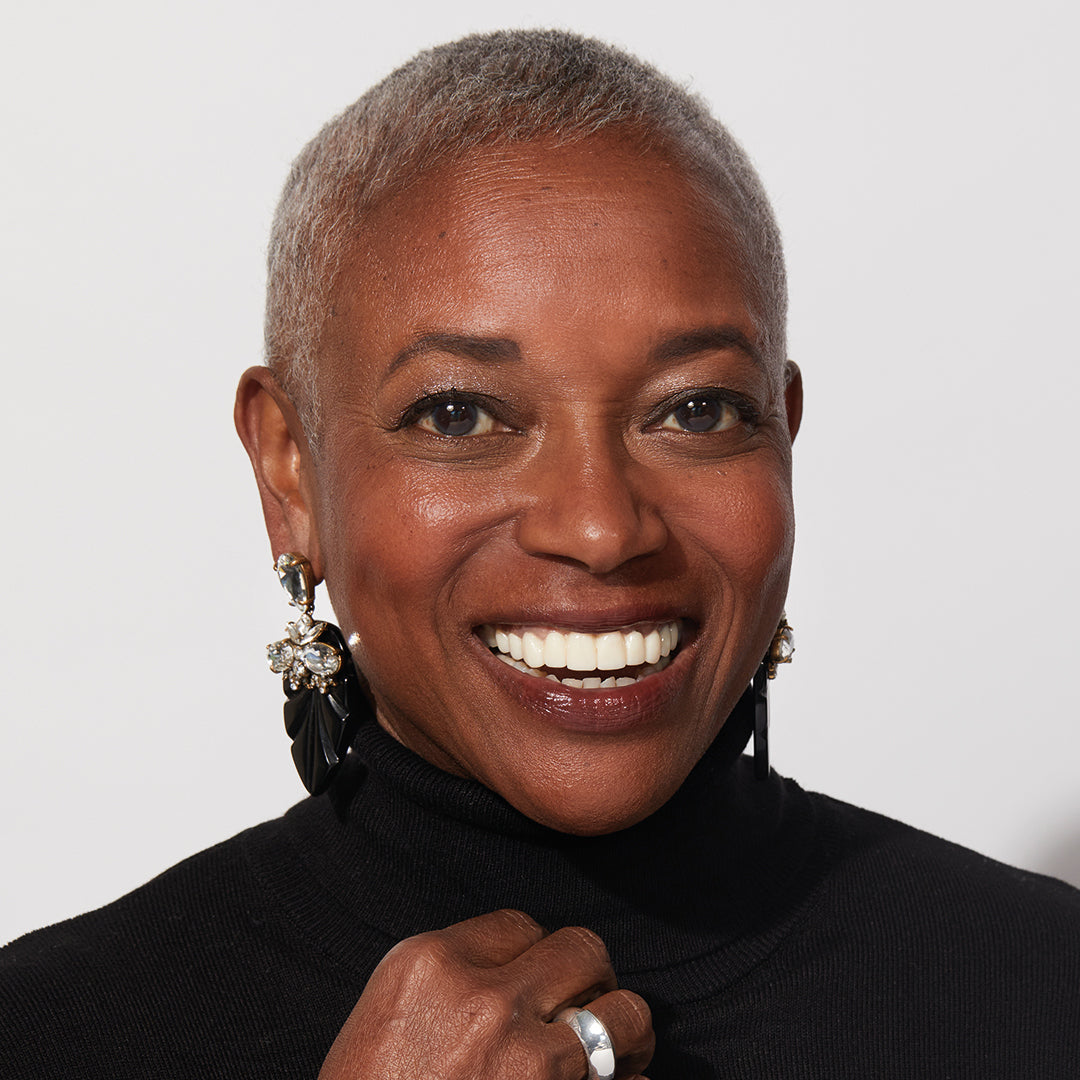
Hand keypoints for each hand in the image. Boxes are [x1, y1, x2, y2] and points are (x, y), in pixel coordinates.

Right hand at [319, 908, 654, 1078]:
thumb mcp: (389, 1014)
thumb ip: (452, 979)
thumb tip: (518, 976)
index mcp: (433, 965)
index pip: (520, 925)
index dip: (536, 955)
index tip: (535, 982)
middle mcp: (485, 1002)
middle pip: (581, 950)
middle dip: (591, 977)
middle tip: (585, 1005)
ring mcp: (528, 1063)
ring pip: (625, 1014)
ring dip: (626, 1031)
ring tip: (617, 1050)